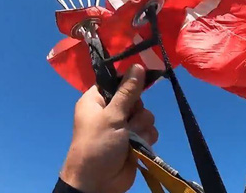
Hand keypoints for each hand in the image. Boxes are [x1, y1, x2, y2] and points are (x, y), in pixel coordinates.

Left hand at [60, 65, 158, 192]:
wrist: (97, 183)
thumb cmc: (98, 144)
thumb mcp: (112, 115)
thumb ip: (128, 91)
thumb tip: (138, 65)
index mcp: (97, 100)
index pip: (116, 81)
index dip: (128, 81)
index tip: (141, 79)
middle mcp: (110, 111)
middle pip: (136, 98)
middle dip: (137, 109)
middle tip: (128, 118)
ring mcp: (123, 126)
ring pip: (145, 115)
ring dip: (142, 126)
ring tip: (132, 137)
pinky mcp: (134, 141)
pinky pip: (149, 130)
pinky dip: (146, 137)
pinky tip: (140, 145)